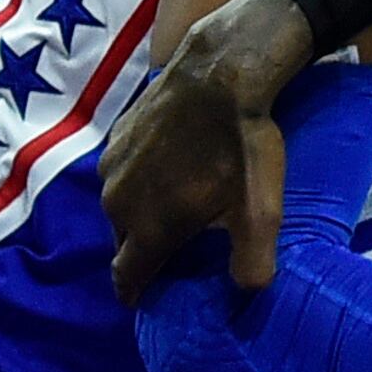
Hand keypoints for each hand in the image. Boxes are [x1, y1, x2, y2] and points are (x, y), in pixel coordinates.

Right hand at [101, 0, 315, 301]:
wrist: (221, 73)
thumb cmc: (242, 146)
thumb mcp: (260, 211)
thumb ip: (253, 261)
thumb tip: (249, 293)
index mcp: (146, 229)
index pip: (126, 279)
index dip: (138, 293)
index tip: (148, 299)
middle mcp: (117, 202)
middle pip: (124, 243)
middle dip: (144, 252)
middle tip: (176, 249)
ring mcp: (111, 167)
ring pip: (121, 206)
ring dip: (143, 212)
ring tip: (178, 206)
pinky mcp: (115, 136)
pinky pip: (122, 172)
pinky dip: (141, 179)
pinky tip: (171, 169)